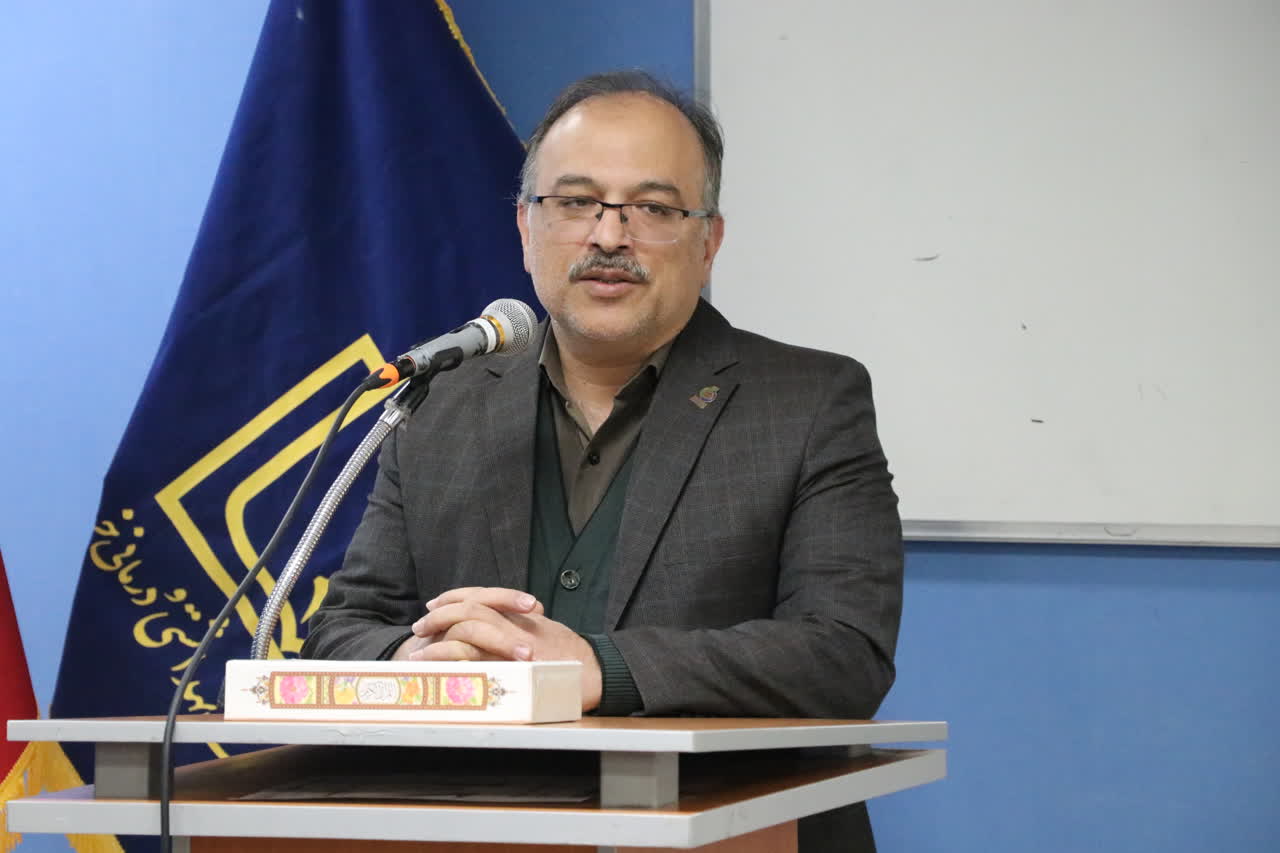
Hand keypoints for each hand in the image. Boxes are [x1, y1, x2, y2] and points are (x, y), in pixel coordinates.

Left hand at [404, 586, 602, 710]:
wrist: (596, 676)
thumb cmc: (574, 658)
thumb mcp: (545, 633)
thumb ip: (518, 627)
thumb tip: (495, 625)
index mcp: (520, 617)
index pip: (481, 597)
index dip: (455, 598)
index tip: (436, 604)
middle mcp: (515, 629)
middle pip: (469, 613)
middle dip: (440, 618)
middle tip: (420, 627)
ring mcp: (512, 651)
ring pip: (467, 639)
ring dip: (437, 647)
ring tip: (418, 656)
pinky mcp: (510, 674)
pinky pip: (473, 668)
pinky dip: (449, 670)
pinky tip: (434, 676)